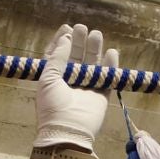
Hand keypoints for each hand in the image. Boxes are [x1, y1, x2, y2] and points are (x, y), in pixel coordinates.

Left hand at [34, 23, 116, 152]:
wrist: (67, 130)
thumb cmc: (52, 105)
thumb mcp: (47, 77)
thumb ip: (57, 57)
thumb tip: (66, 38)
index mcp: (53, 78)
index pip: (58, 55)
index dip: (62, 41)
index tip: (67, 28)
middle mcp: (69, 81)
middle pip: (76, 56)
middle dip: (79, 42)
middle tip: (83, 28)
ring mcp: (85, 87)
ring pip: (92, 64)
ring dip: (94, 49)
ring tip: (96, 34)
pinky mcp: (100, 94)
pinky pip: (107, 77)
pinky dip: (110, 65)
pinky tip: (112, 52)